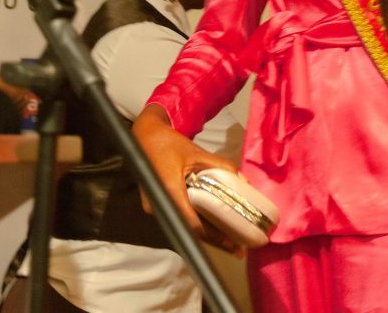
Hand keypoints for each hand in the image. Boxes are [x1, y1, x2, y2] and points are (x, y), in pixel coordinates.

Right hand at [132, 104, 245, 255]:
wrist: (144, 138)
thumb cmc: (169, 144)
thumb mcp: (198, 153)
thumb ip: (221, 166)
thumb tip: (243, 180)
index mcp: (169, 191)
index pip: (191, 222)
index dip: (213, 236)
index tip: (232, 243)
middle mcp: (160, 205)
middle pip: (189, 229)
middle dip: (214, 240)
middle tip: (238, 249)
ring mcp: (157, 207)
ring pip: (184, 225)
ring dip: (206, 234)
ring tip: (230, 241)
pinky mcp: (158, 205)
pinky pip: (180, 218)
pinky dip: (197, 223)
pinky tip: (214, 226)